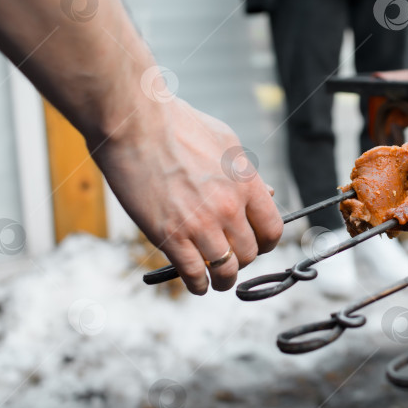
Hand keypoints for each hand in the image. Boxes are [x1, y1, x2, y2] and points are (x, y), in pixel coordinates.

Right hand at [91, 97, 282, 293]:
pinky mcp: (170, 235)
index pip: (273, 229)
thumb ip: (247, 173)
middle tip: (231, 259)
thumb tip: (267, 193)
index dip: (267, 243)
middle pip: (250, 253)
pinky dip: (197, 285)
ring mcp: (200, 224)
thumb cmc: (177, 125)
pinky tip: (196, 284)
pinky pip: (193, 274)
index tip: (258, 245)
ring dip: (223, 280)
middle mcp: (229, 207)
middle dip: (243, 260)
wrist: (135, 122)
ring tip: (218, 281)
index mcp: (246, 183)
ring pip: (226, 269)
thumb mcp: (227, 142)